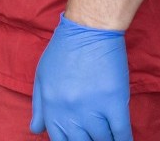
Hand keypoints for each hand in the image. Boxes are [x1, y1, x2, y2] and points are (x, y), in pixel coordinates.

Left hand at [30, 13, 131, 140]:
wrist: (88, 29)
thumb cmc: (63, 49)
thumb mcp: (42, 76)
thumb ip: (39, 106)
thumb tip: (35, 130)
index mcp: (51, 106)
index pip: (59, 140)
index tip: (79, 138)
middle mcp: (70, 112)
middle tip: (93, 136)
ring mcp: (93, 108)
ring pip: (102, 140)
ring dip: (106, 140)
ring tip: (108, 135)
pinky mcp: (114, 102)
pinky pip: (121, 132)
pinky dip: (124, 140)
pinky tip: (124, 140)